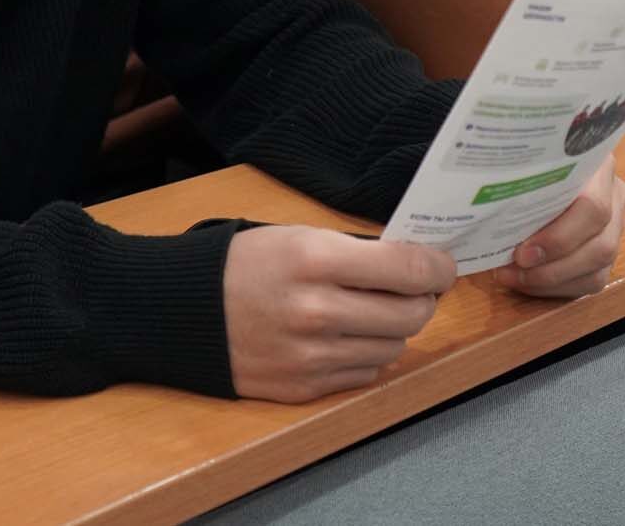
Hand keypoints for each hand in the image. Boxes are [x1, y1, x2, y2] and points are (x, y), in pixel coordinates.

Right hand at [224, 226, 455, 402]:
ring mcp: (311, 356)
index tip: (443, 265)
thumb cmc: (244, 264)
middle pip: (411, 315)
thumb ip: (357, 250)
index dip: (438, 267)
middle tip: (417, 288)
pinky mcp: (303, 388)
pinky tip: (350, 337)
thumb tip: (416, 262)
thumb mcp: (299, 236)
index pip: (410, 270)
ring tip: (376, 311)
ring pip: (393, 348)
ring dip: (396, 329)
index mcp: (316, 260)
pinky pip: (364, 375)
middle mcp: (318, 311)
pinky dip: (368, 355)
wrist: (181, 313)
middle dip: (423, 299)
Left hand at [491, 154, 624, 297]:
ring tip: (514, 276)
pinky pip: (591, 280)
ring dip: (553, 280)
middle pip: (601, 244)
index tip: (522, 251)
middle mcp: (614, 194)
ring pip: (599, 266)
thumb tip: (474, 202)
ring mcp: (615, 223)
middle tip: (514, 267)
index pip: (593, 206)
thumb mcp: (519, 159)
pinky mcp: (607, 250)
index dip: (560, 237)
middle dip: (554, 265)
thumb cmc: (521, 160)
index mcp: (597, 164)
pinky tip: (527, 281)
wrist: (537, 164)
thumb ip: (511, 176)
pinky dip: (557, 287)